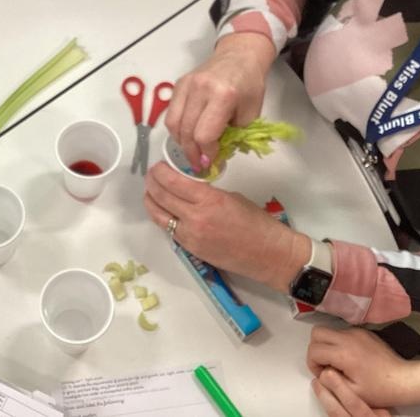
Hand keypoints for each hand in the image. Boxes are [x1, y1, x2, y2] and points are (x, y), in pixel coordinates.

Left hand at [143, 161, 309, 291]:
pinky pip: (168, 229)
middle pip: (161, 196)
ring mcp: (190, 236)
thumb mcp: (231, 197)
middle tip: (152, 175)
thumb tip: (188, 186)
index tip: (159, 165)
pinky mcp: (190, 249)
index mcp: (209, 200)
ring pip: (158, 215)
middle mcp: (195, 218)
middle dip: (152, 182)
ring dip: (151, 200)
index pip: (173, 182)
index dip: (161, 172)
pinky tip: (162, 209)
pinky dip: (162, 216)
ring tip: (151, 191)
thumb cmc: (257, 223)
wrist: (269, 255)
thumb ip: (206, 191)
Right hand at [165, 32, 274, 168]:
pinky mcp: (179, 84)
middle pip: (186, 131)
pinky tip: (187, 134)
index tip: (210, 161)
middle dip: (192, 152)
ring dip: (181, 142)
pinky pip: (171, 113)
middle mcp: (201, 88)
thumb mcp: (250, 114)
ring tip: (191, 150)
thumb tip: (216, 157)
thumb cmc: (249, 84)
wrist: (239, 56)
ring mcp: (187, 84)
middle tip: (198, 164)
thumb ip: (233, 136)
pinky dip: (177, 128)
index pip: (204, 134)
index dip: (206, 153)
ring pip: (173, 124)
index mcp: (223, 95)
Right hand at [308, 327, 413, 408]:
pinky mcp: (364, 332)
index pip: (313, 350)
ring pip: (328, 330)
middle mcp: (349, 338)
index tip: (322, 373)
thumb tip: (320, 372)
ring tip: (338, 362)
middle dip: (315, 349)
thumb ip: (329, 380)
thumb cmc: (381, 388)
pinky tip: (350, 358)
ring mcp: (357, 333)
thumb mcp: (351, 392)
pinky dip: (339, 343)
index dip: (313, 364)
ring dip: (327, 345)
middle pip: (316, 332)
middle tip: (325, 364)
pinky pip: (342, 332)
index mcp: (344, 354)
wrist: (404, 379)